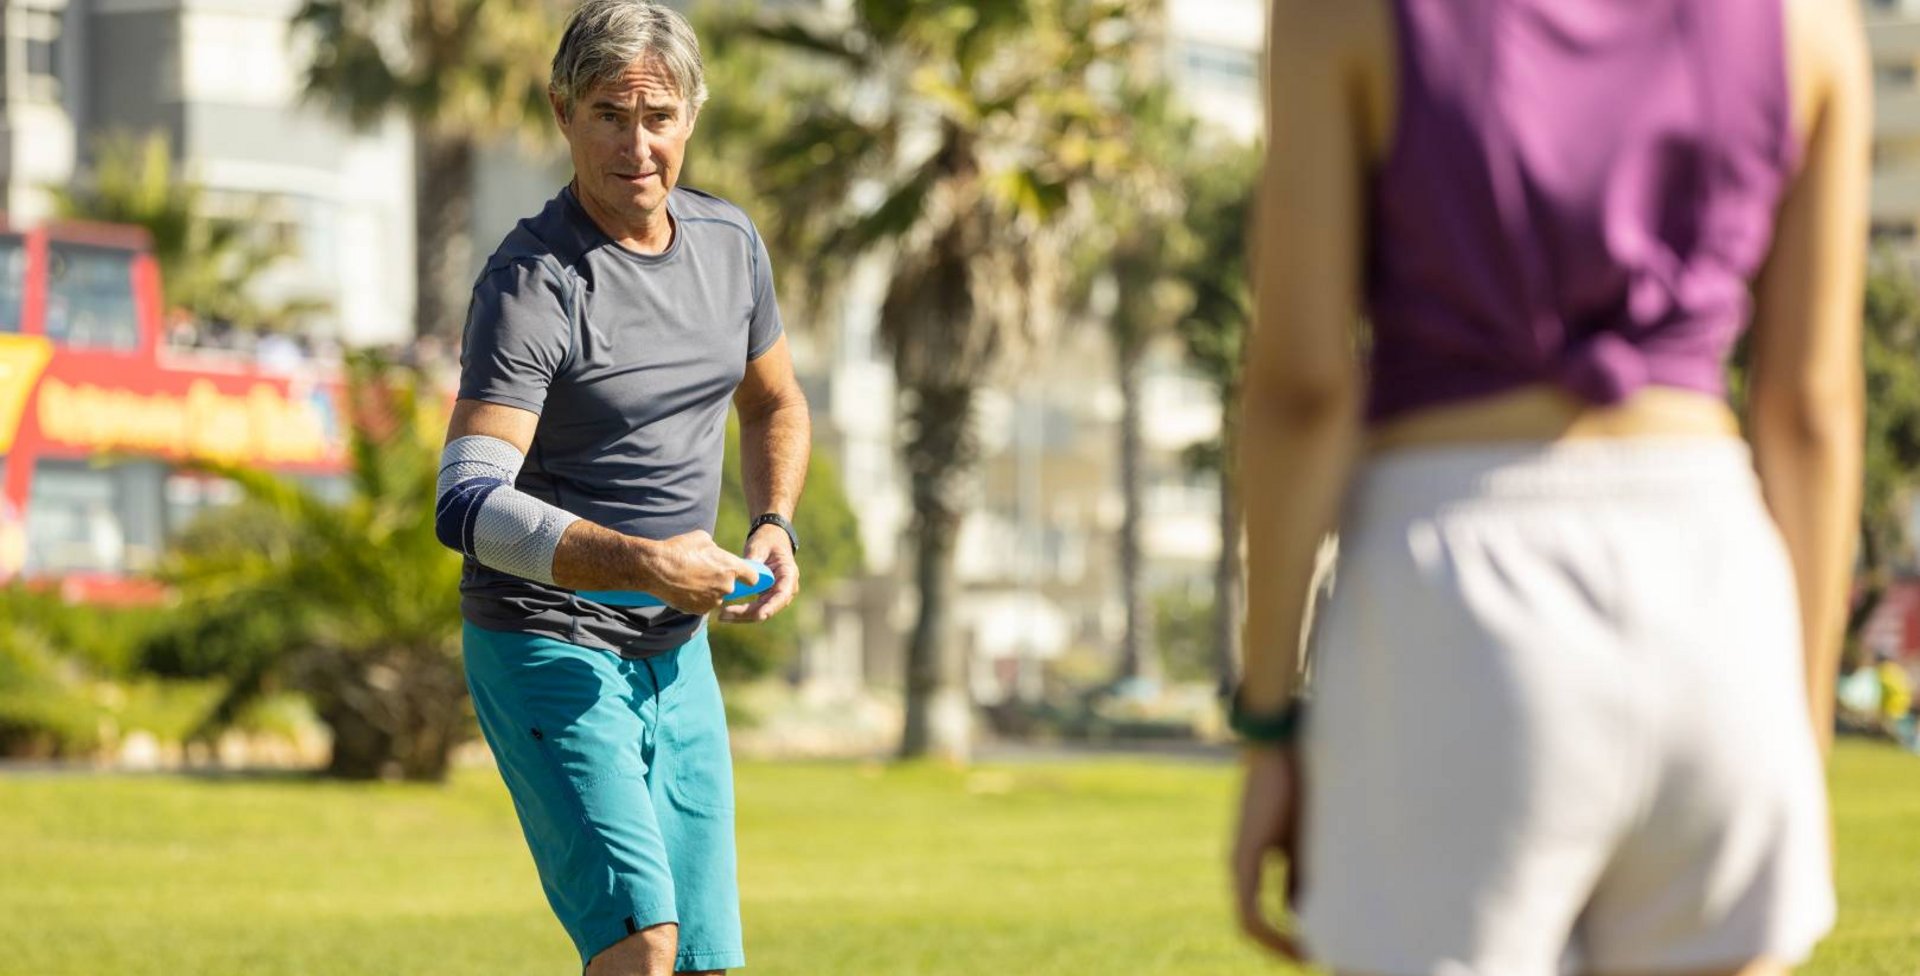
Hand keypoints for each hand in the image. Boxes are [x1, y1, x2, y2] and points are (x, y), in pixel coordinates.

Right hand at [637, 531, 760, 614]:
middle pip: (730, 586)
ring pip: (715, 596)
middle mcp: (726, 586)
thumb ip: (715, 549)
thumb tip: (715, 553)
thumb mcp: (702, 539)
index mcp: (731, 567)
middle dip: (720, 580)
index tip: (743, 576)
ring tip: (689, 579)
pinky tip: (683, 588)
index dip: (747, 576)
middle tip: (703, 572)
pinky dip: (695, 599)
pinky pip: (702, 605)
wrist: (656, 568)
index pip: (753, 577)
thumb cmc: (679, 549)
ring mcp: (713, 601)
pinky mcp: (699, 610)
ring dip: (707, 591)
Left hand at [720, 522, 798, 623]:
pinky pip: (755, 608)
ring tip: (722, 616)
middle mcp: (785, 589)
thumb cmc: (767, 541)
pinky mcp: (765, 596)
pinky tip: (726, 613)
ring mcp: (775, 594)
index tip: (760, 615)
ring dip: (743, 616)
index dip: (771, 607)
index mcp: (789, 575)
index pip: (782, 595)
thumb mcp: (760, 546)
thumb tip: (744, 573)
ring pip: (760, 611)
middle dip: (748, 614)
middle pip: (769, 608)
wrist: (771, 539)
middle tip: (725, 615)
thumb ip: (754, 560)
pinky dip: (742, 611)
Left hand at [1230, 744, 1304, 959]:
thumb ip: (1306, 870)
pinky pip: (1249, 909)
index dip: (1288, 939)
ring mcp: (1238, 862)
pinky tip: (1296, 939)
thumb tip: (1314, 906)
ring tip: (1307, 957)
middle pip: (1253, 925)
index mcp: (1255, 859)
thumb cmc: (1298, 781)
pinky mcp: (1244, 856)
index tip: (1316, 952)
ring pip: (1248, 922)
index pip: (1265, 913)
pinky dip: (1270, 931)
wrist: (1278, 743)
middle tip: (1313, 962)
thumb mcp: (1308, 837)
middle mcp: (1240, 865)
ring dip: (1277, 945)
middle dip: (1283, 948)